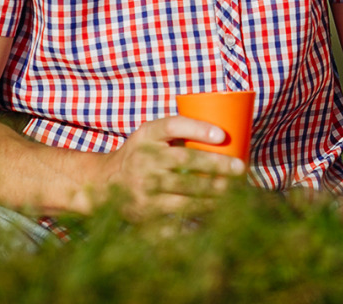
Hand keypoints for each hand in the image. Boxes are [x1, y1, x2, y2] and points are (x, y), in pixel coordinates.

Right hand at [90, 116, 245, 214]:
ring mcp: (143, 188)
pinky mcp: (145, 213)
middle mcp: (144, 160)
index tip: (222, 135)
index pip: (172, 126)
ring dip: (212, 193)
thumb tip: (224, 136)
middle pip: (185, 161)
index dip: (197, 129)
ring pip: (184, 192)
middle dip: (215, 166)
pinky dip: (197, 215)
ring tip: (232, 191)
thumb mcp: (151, 134)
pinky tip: (214, 212)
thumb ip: (179, 131)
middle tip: (239, 168)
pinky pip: (175, 216)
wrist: (103, 183)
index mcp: (147, 136)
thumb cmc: (140, 153)